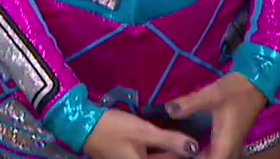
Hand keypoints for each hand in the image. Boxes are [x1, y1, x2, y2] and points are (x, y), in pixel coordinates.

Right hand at [80, 109, 198, 158]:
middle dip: (177, 151)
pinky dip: (156, 149)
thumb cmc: (115, 129)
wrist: (83, 124)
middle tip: (191, 138)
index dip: (185, 154)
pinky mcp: (125, 158)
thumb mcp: (144, 133)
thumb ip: (171, 141)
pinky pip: (148, 155)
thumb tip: (195, 147)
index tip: (197, 145)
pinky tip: (163, 137)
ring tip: (181, 135)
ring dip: (167, 150)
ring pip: (156, 158)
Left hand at [166, 73, 266, 158]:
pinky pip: (216, 154)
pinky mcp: (230, 141)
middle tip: (172, 151)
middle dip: (192, 158)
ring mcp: (231, 146)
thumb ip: (189, 104)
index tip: (174, 154)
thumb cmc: (235, 90)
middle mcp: (229, 150)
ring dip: (198, 156)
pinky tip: (190, 144)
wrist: (255, 82)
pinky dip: (203, 153)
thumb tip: (168, 110)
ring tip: (178, 149)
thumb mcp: (211, 95)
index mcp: (225, 145)